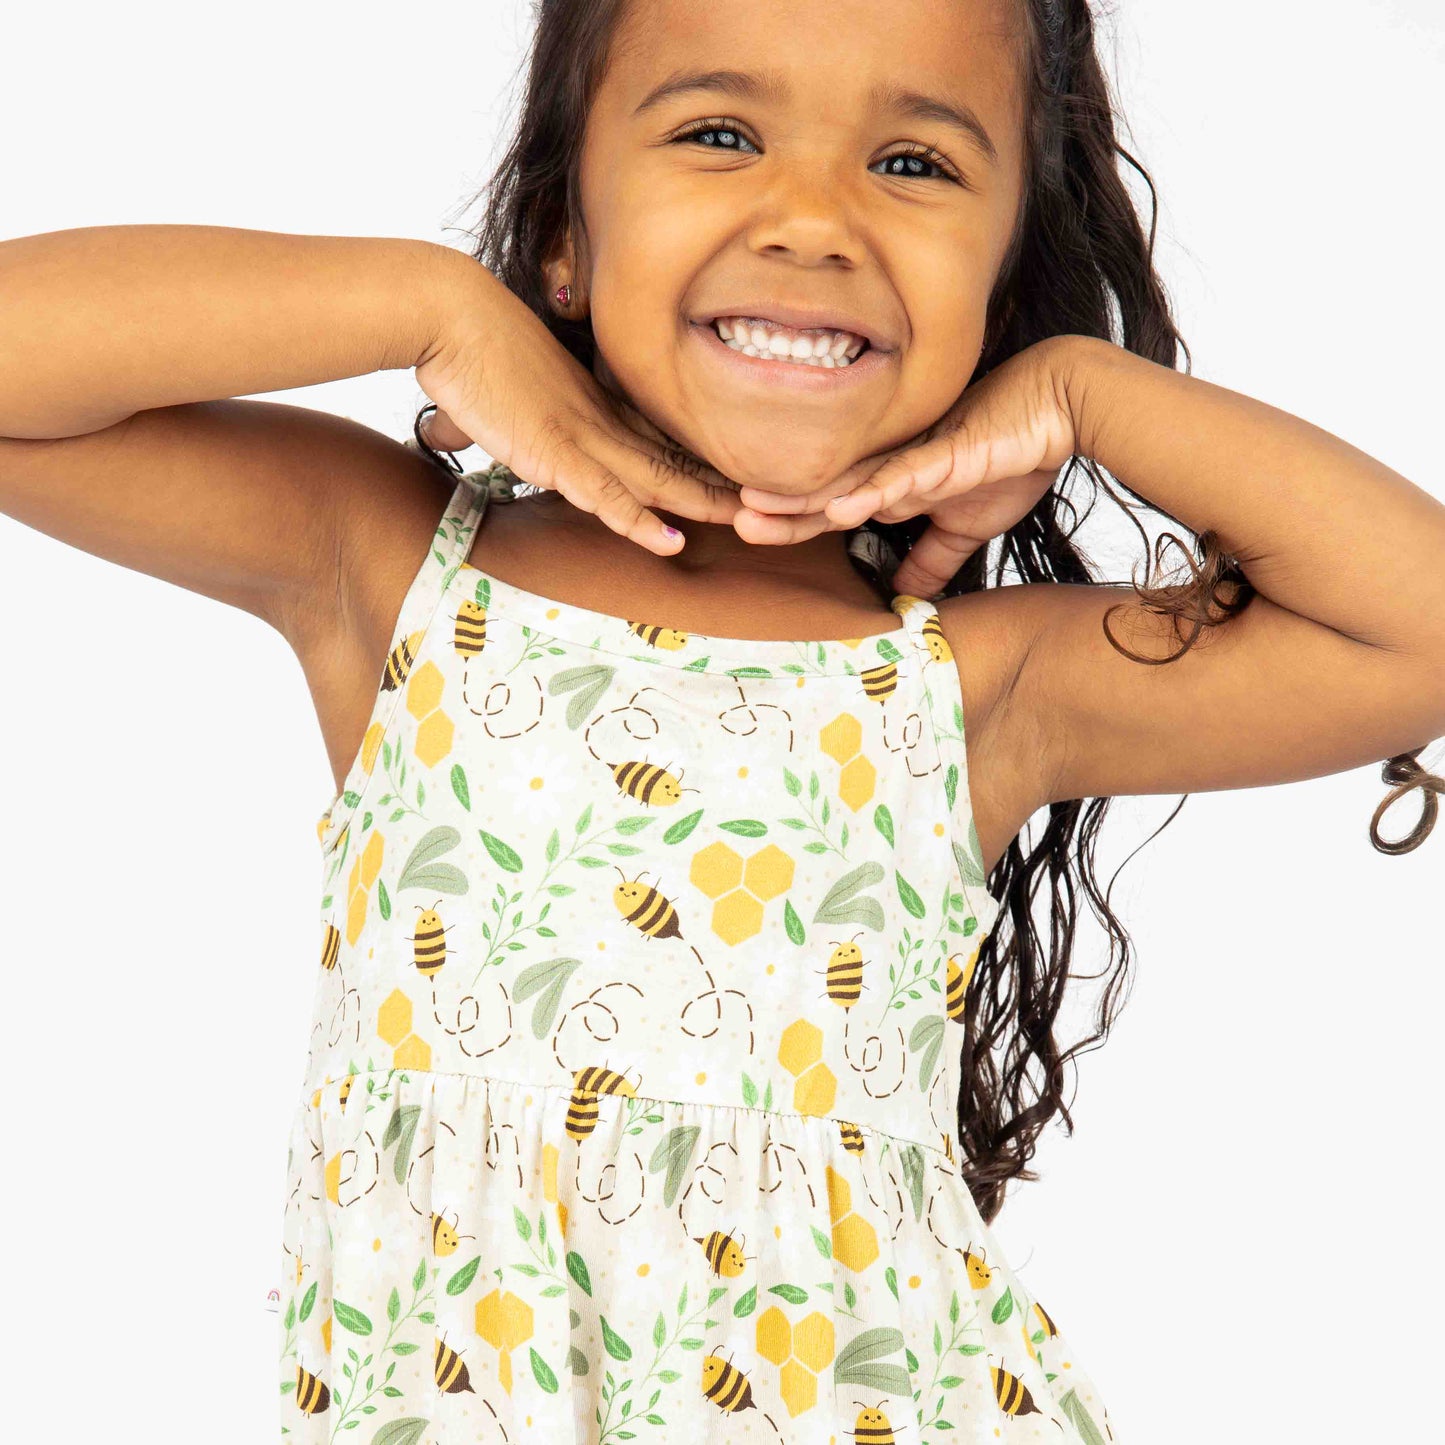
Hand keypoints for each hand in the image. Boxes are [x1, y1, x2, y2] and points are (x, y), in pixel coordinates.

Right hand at [414, 265, 742, 553]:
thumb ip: (520, 411)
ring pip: (659, 478)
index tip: (736, 474)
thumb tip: (505, 425)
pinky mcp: (554, 453)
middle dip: (723, 483)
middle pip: (676, 457)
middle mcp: (600, 418)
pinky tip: (670, 542)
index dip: (700, 458)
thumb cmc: (471, 342)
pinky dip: (639, 521)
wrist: (449, 313)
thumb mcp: (513, 383)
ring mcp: (581, 436)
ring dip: (704, 503)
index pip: (660, 435)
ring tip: (750, 523)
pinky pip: (606, 494)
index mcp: (595, 400)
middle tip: (774, 500)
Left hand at [731, 336, 1084, 596]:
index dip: (792, 524)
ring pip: (849, 483)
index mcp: (892, 484)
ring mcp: (915, 459)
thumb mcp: (965, 526)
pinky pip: (903, 476)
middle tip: (728, 521)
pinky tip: (840, 510)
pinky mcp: (945, 455)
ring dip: (803, 499)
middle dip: (778, 512)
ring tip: (757, 511)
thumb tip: (907, 594)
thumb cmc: (1009, 458)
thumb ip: (931, 558)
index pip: (832, 509)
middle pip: (825, 495)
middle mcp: (892, 468)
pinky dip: (872, 493)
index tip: (749, 536)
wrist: (1056, 409)